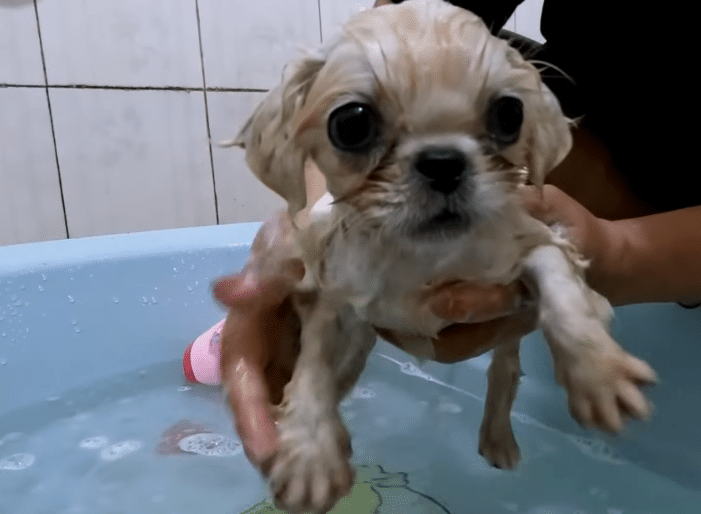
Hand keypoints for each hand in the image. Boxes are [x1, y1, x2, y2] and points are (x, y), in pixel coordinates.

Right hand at [214, 216, 303, 474]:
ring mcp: (286, 375)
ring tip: (322, 482)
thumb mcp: (278, 252)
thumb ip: (261, 274)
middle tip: (298, 483)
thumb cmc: (292, 250)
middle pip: (262, 416)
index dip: (251, 420)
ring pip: (287, 420)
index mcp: (243, 339)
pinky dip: (323, 434)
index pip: (241, 387)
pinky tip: (341, 457)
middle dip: (277, 449)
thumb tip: (226, 291)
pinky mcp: (311, 378)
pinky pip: (313, 411)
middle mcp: (260, 366)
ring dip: (300, 450)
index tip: (265, 453)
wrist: (321, 253)